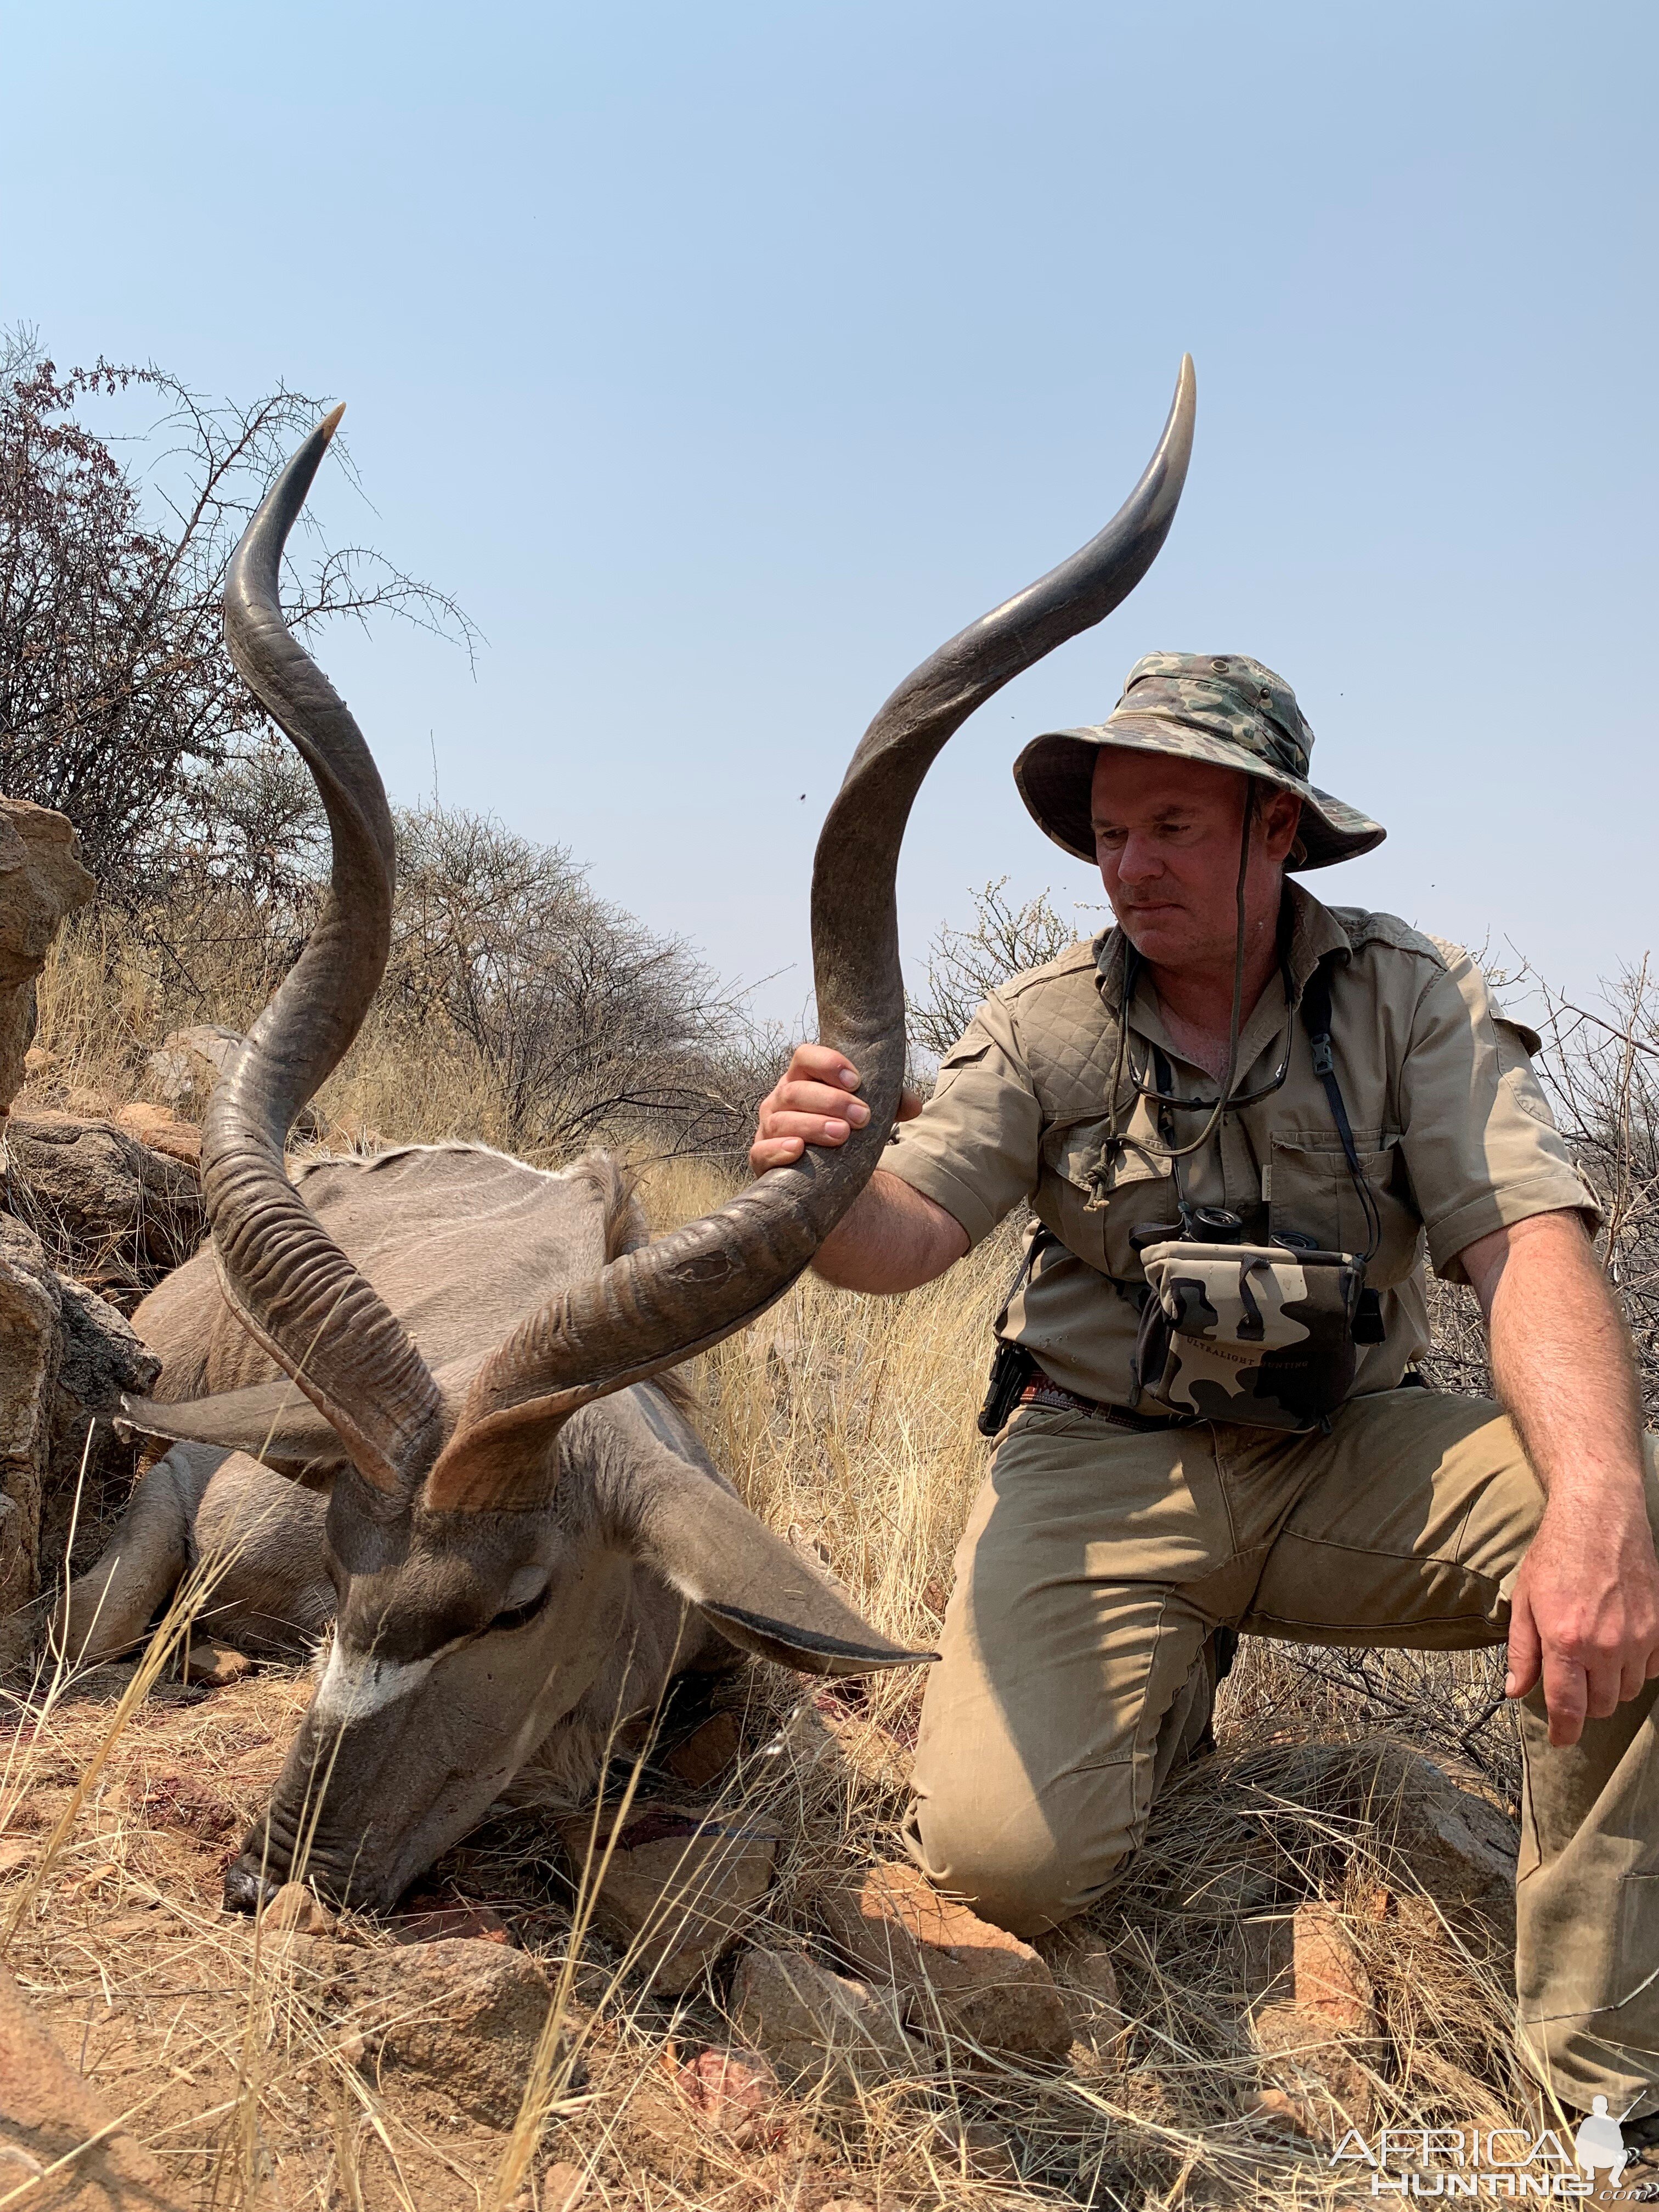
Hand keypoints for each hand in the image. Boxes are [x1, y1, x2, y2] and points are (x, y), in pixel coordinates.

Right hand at [750, 1045, 920, 1174]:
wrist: (822, 1176)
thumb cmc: (843, 1133)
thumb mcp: (866, 1116)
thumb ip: (890, 1105)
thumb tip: (913, 1105)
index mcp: (803, 1079)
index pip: (805, 1057)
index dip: (828, 1063)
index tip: (856, 1081)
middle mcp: (780, 1099)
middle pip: (796, 1090)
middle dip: (831, 1102)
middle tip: (862, 1117)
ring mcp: (768, 1128)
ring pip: (782, 1121)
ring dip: (813, 1126)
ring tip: (841, 1135)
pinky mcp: (761, 1158)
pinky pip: (761, 1151)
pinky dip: (778, 1150)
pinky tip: (799, 1150)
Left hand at [1506, 1492, 1658, 1746]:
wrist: (1600, 1516)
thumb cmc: (1556, 1553)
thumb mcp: (1524, 1600)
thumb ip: (1521, 1651)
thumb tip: (1514, 1691)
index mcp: (1566, 1640)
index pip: (1569, 1707)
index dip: (1564, 1732)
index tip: (1561, 1740)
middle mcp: (1606, 1645)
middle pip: (1600, 1705)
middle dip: (1584, 1702)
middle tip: (1571, 1680)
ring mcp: (1639, 1637)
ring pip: (1627, 1690)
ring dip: (1609, 1685)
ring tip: (1593, 1656)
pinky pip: (1653, 1669)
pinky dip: (1637, 1667)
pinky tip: (1620, 1645)